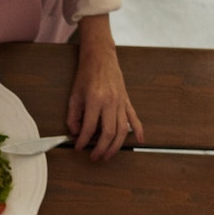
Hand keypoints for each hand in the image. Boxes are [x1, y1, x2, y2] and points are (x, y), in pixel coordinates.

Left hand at [67, 38, 142, 161]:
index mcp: (95, 100)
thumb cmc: (86, 75)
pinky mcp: (127, 101)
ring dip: (116, 146)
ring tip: (108, 155)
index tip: (78, 148)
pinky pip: (135, 118)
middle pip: (109, 133)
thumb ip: (73, 116)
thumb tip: (75, 132)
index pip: (90, 128)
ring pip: (123, 129)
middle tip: (94, 157)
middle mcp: (111, 102)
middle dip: (101, 148)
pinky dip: (138, 130)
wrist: (101, 57)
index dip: (83, 141)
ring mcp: (121, 102)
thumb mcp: (74, 95)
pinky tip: (140, 140)